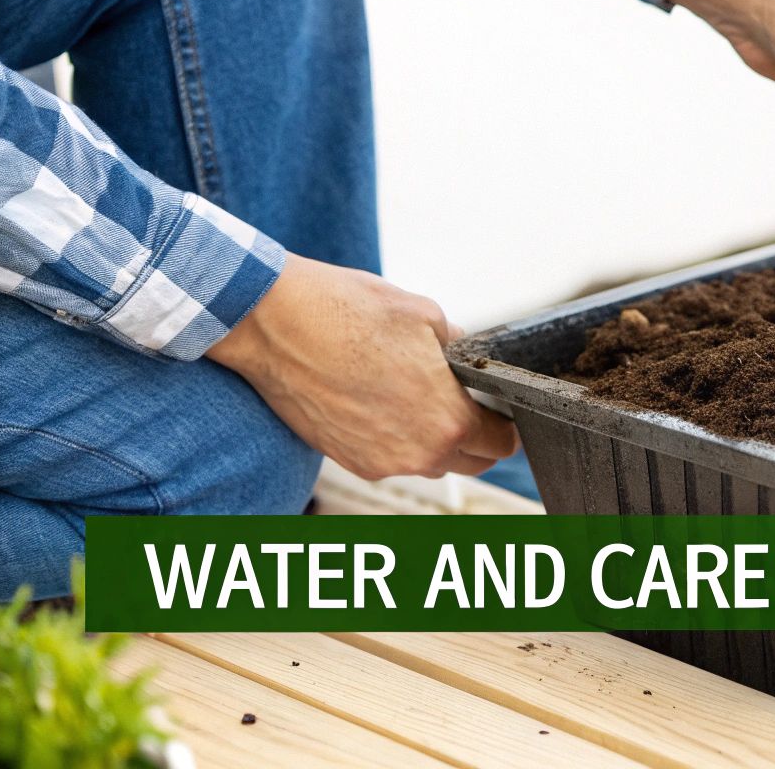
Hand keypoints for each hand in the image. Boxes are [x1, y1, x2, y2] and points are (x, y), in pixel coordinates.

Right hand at [207, 254, 517, 479]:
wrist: (271, 321)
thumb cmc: (345, 312)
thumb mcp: (425, 315)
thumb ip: (458, 346)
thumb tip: (465, 355)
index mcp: (448, 421)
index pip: (502, 442)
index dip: (503, 419)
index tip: (494, 401)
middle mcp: (417, 454)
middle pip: (471, 461)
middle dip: (475, 433)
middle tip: (461, 396)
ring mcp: (378, 462)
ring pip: (430, 463)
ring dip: (434, 438)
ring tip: (416, 394)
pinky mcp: (345, 460)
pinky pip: (390, 459)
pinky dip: (396, 439)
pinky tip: (382, 400)